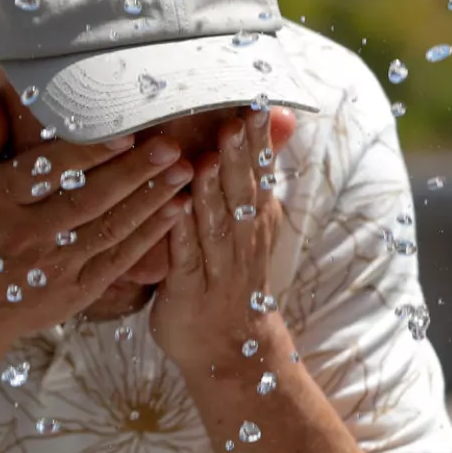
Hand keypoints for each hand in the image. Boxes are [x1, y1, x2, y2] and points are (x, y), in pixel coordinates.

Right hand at [0, 89, 193, 347]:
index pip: (48, 172)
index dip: (89, 153)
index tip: (124, 133)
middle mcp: (28, 234)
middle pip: (88, 199)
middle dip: (133, 173)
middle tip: (171, 146)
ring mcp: (54, 267)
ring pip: (110, 228)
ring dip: (150, 200)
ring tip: (184, 172)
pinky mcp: (74, 292)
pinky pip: (117, 259)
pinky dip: (148, 236)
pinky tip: (175, 210)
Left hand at [150, 107, 294, 371]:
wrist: (232, 349)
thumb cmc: (230, 275)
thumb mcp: (250, 222)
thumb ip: (252, 174)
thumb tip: (273, 122)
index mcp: (254, 219)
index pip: (259, 172)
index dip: (258, 140)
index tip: (256, 103)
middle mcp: (242, 240)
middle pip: (243, 193)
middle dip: (240, 156)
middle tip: (235, 121)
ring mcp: (218, 267)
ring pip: (219, 224)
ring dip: (215, 191)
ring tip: (211, 158)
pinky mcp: (190, 291)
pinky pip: (188, 258)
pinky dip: (184, 232)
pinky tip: (177, 208)